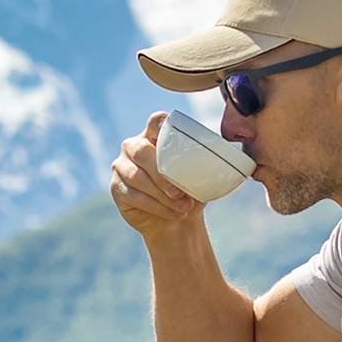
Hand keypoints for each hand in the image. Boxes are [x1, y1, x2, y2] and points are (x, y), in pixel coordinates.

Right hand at [111, 112, 201, 240]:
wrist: (178, 220)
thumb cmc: (189, 192)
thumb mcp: (200, 176)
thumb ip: (204, 162)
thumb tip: (224, 156)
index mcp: (156, 137)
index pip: (155, 122)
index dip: (161, 123)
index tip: (173, 132)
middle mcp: (134, 147)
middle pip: (141, 150)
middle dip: (161, 173)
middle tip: (180, 192)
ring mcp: (122, 166)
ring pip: (137, 176)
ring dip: (161, 195)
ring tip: (182, 207)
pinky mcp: (116, 188)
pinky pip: (134, 195)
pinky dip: (155, 206)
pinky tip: (171, 213)